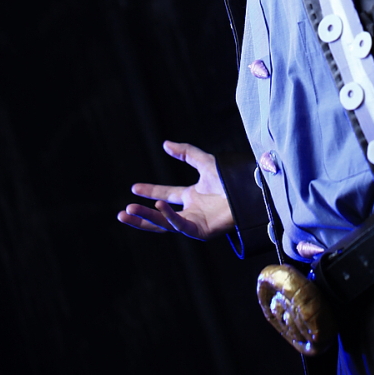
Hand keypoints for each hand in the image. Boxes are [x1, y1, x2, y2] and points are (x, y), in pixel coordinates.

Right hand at [117, 141, 233, 239]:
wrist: (250, 191)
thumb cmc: (232, 179)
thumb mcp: (205, 162)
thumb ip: (186, 153)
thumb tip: (165, 143)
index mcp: (192, 197)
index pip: (166, 195)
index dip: (150, 192)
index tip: (133, 188)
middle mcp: (191, 211)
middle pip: (160, 216)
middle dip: (141, 215)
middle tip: (123, 212)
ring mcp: (195, 222)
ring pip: (165, 224)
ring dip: (146, 218)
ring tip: (128, 212)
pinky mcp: (201, 231)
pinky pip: (180, 225)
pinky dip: (168, 216)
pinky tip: (158, 206)